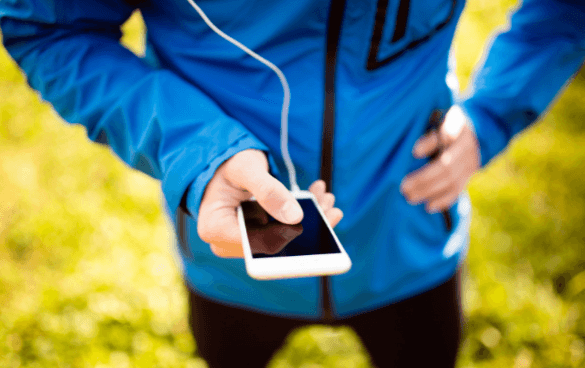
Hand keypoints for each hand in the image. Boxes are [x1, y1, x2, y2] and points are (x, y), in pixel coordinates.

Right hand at [197, 149, 343, 257]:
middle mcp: (228, 243)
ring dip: (309, 221)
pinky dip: (302, 216)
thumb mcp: (246, 169)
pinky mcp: (258, 237)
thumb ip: (268, 190)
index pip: (255, 244)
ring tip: (326, 200)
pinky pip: (283, 233)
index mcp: (215, 228)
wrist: (222, 167)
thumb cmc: (227, 165)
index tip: (313, 222)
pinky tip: (317, 199)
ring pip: (283, 241)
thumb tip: (295, 217)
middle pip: (272, 246)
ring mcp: (244, 242)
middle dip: (306, 228)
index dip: (286, 237)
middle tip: (329, 208)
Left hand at [400, 106, 479, 212]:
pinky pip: (457, 191)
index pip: (447, 139)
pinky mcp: (468, 176)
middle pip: (446, 168)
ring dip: (429, 192)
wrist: (472, 131)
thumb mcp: (437, 120)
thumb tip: (414, 152)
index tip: (413, 152)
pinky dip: (443, 201)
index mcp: (458, 129)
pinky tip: (428, 207)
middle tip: (404, 188)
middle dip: (424, 179)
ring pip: (452, 182)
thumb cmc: (443, 124)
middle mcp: (467, 148)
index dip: (430, 145)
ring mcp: (470, 164)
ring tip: (409, 198)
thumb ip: (427, 134)